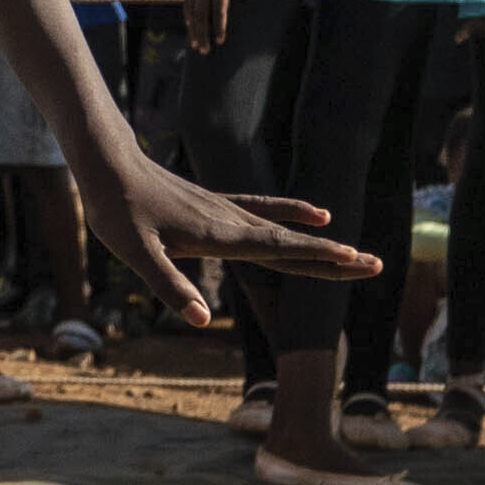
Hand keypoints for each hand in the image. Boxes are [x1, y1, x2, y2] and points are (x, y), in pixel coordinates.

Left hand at [65, 140, 371, 327]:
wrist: (108, 164)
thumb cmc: (117, 212)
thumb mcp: (135, 255)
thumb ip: (169, 287)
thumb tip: (202, 320)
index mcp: (217, 236)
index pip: (278, 249)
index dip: (316, 257)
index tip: (353, 260)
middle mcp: (231, 221)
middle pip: (292, 242)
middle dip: (334, 258)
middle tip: (376, 265)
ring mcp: (227, 210)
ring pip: (285, 230)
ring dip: (322, 243)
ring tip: (357, 253)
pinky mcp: (218, 204)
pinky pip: (265, 209)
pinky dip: (294, 212)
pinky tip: (319, 213)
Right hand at [179, 0, 243, 53]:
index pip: (220, 8)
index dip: (220, 26)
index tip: (221, 41)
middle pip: (203, 13)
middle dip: (204, 34)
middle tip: (205, 51)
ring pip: (192, 9)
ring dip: (193, 28)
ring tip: (195, 44)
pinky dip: (187, 13)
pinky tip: (188, 23)